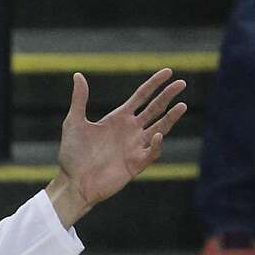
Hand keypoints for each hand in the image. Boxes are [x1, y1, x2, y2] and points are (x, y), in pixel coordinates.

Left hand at [47, 69, 187, 225]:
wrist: (72, 183)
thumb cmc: (71, 155)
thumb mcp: (74, 123)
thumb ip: (79, 99)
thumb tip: (78, 75)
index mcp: (118, 118)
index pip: (142, 96)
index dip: (155, 84)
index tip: (168, 71)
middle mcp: (130, 131)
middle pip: (155, 109)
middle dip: (168, 96)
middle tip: (182, 83)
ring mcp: (134, 147)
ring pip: (159, 128)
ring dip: (171, 118)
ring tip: (182, 106)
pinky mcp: (135, 164)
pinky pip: (151, 152)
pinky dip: (157, 144)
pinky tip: (158, 135)